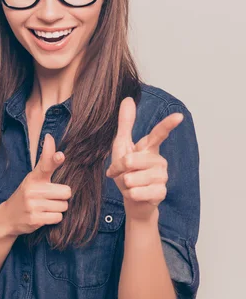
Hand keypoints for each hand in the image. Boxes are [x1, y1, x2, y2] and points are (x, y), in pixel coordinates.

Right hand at [0, 133, 70, 237]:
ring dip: (58, 208)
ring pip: (63, 206)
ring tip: (45, 208)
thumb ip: (46, 161)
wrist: (7, 218)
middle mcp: (33, 190)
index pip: (45, 165)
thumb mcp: (33, 177)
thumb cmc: (26, 194)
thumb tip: (49, 136)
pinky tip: (43, 216)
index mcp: (33, 177)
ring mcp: (33, 205)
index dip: (53, 158)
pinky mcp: (35, 219)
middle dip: (62, 197)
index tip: (60, 155)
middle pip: (66, 192)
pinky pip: (58, 218)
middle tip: (50, 198)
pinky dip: (54, 218)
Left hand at [106, 97, 183, 221]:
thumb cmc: (127, 171)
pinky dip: (131, 194)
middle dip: (119, 168)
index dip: (168, 125)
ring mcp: (162, 177)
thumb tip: (128, 99)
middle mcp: (159, 160)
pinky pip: (138, 192)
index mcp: (149, 147)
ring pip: (133, 178)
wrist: (132, 199)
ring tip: (131, 184)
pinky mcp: (161, 192)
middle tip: (121, 173)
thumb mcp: (121, 146)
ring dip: (125, 183)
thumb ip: (126, 124)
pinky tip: (136, 194)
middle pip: (131, 160)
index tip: (179, 116)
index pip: (159, 133)